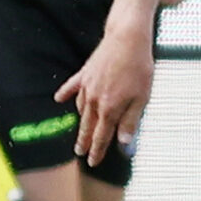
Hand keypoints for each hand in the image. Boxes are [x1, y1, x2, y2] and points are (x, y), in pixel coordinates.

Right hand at [57, 15, 155, 167]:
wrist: (127, 39)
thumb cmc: (138, 68)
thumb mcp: (141, 98)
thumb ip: (130, 121)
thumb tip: (123, 142)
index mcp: (109, 108)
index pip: (101, 136)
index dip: (97, 150)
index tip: (93, 161)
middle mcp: (94, 100)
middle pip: (88, 126)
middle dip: (85, 141)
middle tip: (80, 153)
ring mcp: (87, 86)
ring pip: (81, 109)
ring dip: (81, 122)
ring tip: (80, 131)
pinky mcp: (85, 73)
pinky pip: (72, 87)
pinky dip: (66, 94)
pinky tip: (59, 99)